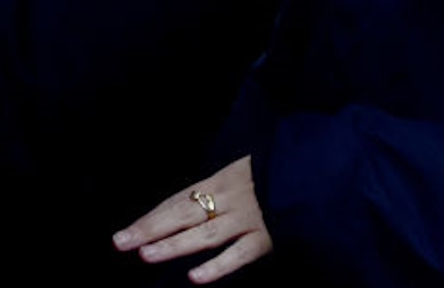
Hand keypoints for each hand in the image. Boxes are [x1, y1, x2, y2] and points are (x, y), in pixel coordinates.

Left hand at [114, 156, 271, 283]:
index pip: (179, 200)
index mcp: (223, 179)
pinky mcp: (269, 237)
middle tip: (121, 242)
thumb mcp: (248, 169)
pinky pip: (239, 254)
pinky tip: (195, 277)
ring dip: (174, 245)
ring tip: (146, 254)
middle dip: (151, 228)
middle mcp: (231, 198)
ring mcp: (249, 217)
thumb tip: (189, 205)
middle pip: (183, 213)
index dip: (152, 216)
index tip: (125, 231)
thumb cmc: (281, 170)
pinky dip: (217, 266)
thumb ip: (222, 187)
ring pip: (205, 233)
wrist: (321, 166)